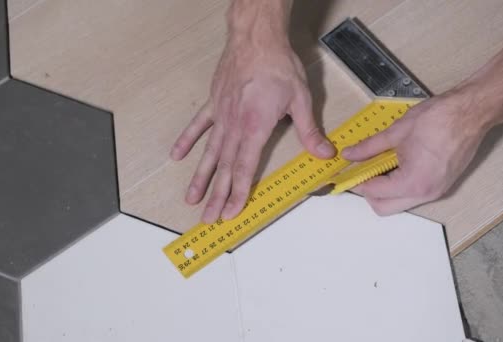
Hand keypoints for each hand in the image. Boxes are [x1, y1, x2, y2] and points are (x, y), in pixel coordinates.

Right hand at [170, 32, 334, 223]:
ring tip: (191, 198)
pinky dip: (187, 140)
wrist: (256, 38)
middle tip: (208, 218)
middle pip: (224, 167)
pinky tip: (177, 156)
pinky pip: (198, 126)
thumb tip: (324, 153)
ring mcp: (221, 116)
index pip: (244, 168)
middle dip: (217, 195)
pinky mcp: (214, 104)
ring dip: (200, 177)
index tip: (230, 212)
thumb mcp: (300, 99)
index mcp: (255, 127)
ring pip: (209, 153)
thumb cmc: (278, 66)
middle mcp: (234, 126)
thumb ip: (310, 131)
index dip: (237, 193)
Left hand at [342, 88, 488, 215]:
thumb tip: (350, 155)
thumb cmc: (440, 119)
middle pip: (384, 207)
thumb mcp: (396, 132)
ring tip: (377, 165)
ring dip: (384, 190)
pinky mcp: (441, 185)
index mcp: (413, 183)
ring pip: (398, 203)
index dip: (356, 181)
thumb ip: (369, 147)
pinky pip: (412, 195)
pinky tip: (395, 164)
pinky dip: (399, 185)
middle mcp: (426, 193)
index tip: (348, 171)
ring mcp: (435, 191)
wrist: (471, 112)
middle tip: (360, 171)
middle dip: (368, 192)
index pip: (374, 192)